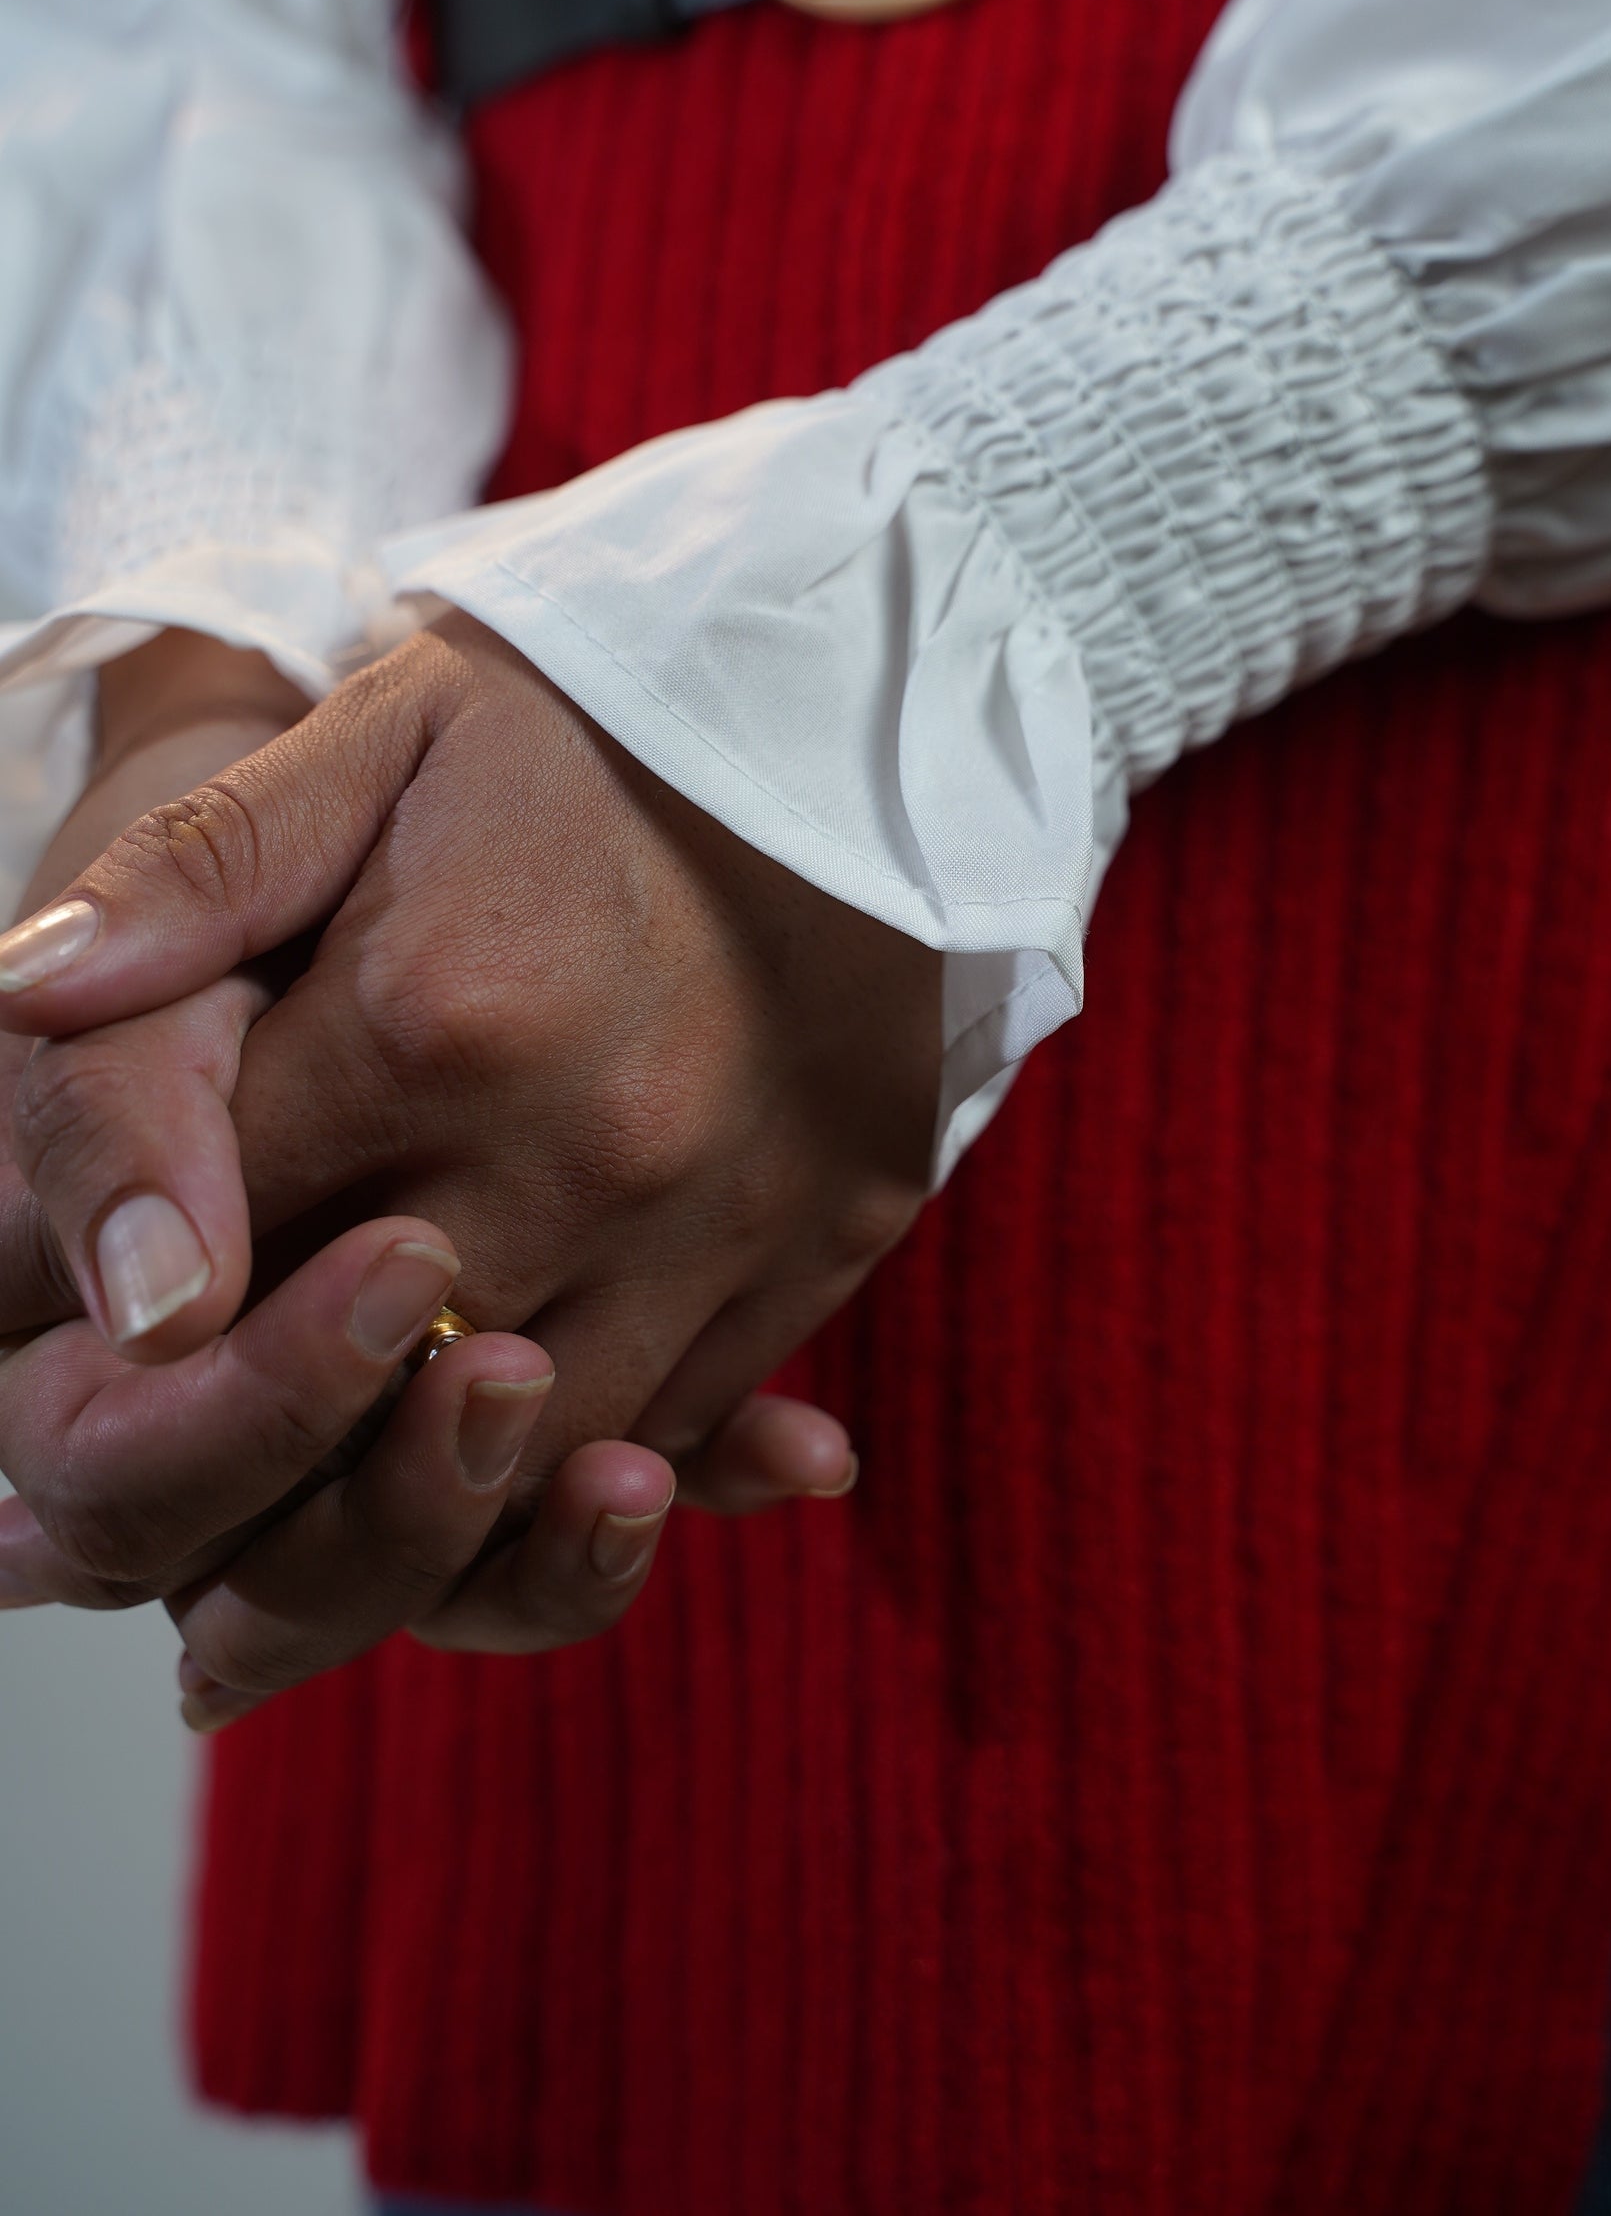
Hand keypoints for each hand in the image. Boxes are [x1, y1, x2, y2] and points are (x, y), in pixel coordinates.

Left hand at [0, 612, 935, 1714]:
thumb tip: (18, 997)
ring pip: (528, 1465)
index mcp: (431, 1021)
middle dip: (241, 1468)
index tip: (55, 1373)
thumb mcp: (385, 729)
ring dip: (408, 1526)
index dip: (113, 1327)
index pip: (215, 1254)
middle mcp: (579, 1148)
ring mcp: (718, 1210)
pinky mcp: (827, 1236)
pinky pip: (687, 1426)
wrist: (884, 682)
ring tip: (295, 1567)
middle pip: (359, 1408)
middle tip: (128, 1537)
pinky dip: (584, 1490)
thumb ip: (200, 873)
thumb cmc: (601, 708)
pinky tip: (513, 1496)